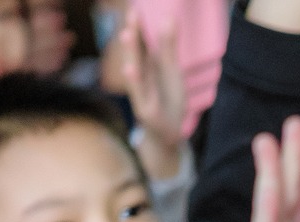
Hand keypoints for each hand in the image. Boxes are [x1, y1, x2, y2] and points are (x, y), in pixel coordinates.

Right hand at [116, 18, 186, 180]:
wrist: (168, 130)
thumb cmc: (168, 96)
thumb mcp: (171, 69)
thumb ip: (168, 45)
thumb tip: (168, 16)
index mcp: (147, 65)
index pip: (141, 44)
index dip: (137, 27)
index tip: (134, 10)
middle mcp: (141, 77)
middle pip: (136, 55)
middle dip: (132, 38)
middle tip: (130, 20)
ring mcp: (142, 94)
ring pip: (135, 76)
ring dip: (131, 59)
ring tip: (127, 37)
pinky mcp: (146, 110)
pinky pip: (142, 98)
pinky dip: (139, 87)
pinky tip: (132, 71)